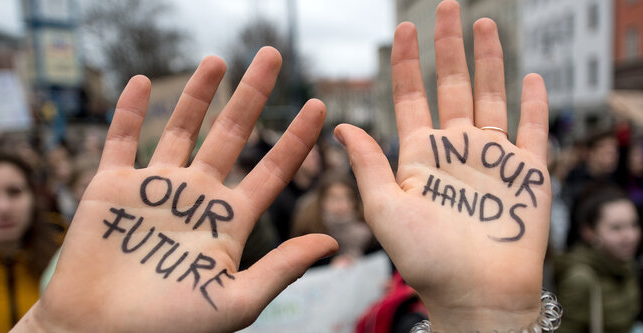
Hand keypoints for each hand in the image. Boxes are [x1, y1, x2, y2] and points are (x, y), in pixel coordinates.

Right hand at [14, 47, 336, 332]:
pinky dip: (130, 111)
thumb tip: (331, 243)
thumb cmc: (169, 328)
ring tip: (219, 60)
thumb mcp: (236, 300)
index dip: (296, 139)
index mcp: (229, 221)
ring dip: (200, 93)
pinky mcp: (111, 188)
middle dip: (253, 95)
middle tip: (273, 56)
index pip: (273, 169)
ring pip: (182, 129)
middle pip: (232, 134)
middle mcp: (197, 197)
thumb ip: (282, 267)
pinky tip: (144, 82)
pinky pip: (122, 140)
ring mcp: (155, 189)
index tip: (319, 106)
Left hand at [334, 2, 549, 330]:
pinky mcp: (527, 173)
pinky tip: (530, 77)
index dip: (406, 62)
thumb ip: (368, 165)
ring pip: (490, 97)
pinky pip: (532, 130)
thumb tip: (340, 126)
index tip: (403, 28)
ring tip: (484, 25)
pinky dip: (533, 104)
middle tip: (447, 8)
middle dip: (448, 47)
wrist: (474, 294)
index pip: (410, 97)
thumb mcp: (385, 210)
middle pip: (451, 86)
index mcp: (419, 156)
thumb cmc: (426, 260)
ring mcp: (492, 158)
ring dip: (489, 62)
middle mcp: (454, 150)